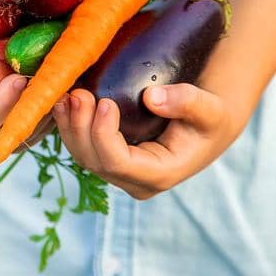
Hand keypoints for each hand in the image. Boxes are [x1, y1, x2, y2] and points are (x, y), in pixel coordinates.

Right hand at [0, 38, 55, 151]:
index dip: (3, 103)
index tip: (18, 78)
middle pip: (7, 131)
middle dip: (28, 105)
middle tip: (44, 78)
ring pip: (27, 133)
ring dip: (42, 109)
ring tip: (51, 82)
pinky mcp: (13, 141)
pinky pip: (38, 133)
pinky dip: (48, 113)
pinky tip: (52, 90)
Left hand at [56, 84, 240, 198]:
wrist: (206, 127)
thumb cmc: (211, 118)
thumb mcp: (210, 109)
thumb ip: (187, 102)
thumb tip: (152, 98)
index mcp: (160, 175)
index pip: (118, 162)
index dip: (103, 134)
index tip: (104, 102)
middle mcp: (136, 182)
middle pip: (94, 160)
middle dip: (80, 127)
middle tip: (79, 93)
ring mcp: (120, 175)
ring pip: (82, 156)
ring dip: (69, 126)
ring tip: (67, 95)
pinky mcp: (109, 162)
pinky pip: (82, 148)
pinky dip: (70, 126)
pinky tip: (65, 103)